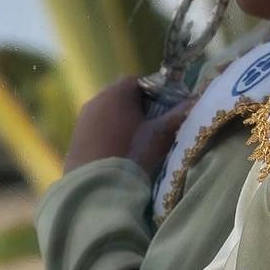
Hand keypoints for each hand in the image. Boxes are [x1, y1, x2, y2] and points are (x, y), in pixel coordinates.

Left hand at [63, 77, 191, 176]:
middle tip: (152, 128)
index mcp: (116, 93)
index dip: (153, 92)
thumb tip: (195, 101)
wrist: (96, 187)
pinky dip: (107, 135)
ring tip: (135, 144)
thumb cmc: (133, 155)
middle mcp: (96, 100)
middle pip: (120, 96)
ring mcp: (82, 119)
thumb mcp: (160, 136)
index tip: (164, 110)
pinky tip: (117, 154)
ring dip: (121, 122)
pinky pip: (96, 129)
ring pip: (107, 113)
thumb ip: (178, 116)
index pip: (137, 81)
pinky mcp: (75, 138)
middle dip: (137, 108)